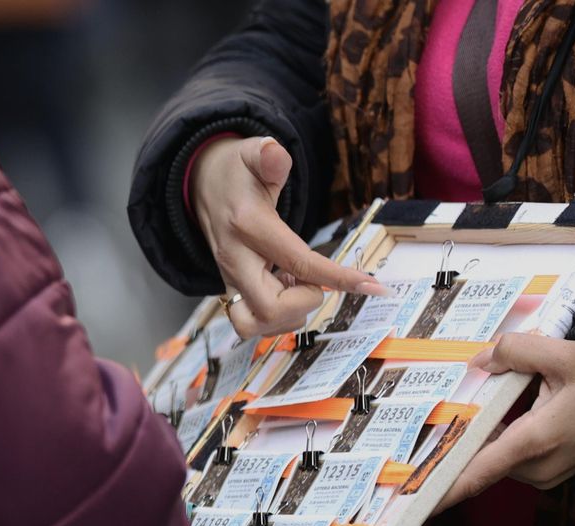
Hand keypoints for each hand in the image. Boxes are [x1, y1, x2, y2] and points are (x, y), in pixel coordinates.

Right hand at [192, 136, 385, 337]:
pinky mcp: (231, 291)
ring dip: (289, 313)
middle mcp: (235, 260)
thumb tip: (276, 153)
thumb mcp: (250, 153)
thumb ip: (267, 155)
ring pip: (256, 324)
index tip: (372, 286)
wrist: (202, 187)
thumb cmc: (236, 172)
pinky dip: (277, 315)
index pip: (298, 262)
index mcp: (248, 226)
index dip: (338, 278)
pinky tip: (285, 288)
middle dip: (304, 301)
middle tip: (314, 278)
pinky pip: (253, 322)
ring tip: (297, 283)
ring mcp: (228, 280)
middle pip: (269, 309)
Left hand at [437, 334, 574, 511]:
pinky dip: (500, 441)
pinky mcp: (547, 473)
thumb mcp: (565, 355)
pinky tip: (501, 417)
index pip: (479, 470)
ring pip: (495, 456)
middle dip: (458, 441)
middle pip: (480, 458)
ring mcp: (542, 474)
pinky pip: (511, 458)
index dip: (445, 486)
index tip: (415, 498)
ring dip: (483, 437)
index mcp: (534, 441)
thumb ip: (519, 351)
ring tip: (471, 413)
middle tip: (432, 425)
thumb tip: (481, 361)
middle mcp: (535, 466)